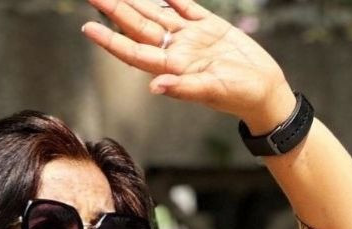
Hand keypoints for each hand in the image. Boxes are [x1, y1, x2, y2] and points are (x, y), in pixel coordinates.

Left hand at [80, 0, 295, 128]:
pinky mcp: (209, 27)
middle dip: (115, 11)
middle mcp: (176, 51)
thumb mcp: (212, 92)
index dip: (109, 40)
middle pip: (138, 27)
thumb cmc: (239, 96)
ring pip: (156, 14)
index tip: (87, 27)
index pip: (133, 51)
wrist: (264, 89)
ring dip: (136, 0)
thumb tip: (155, 87)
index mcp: (172, 68)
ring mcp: (191, 38)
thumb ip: (183, 89)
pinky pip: (184, 6)